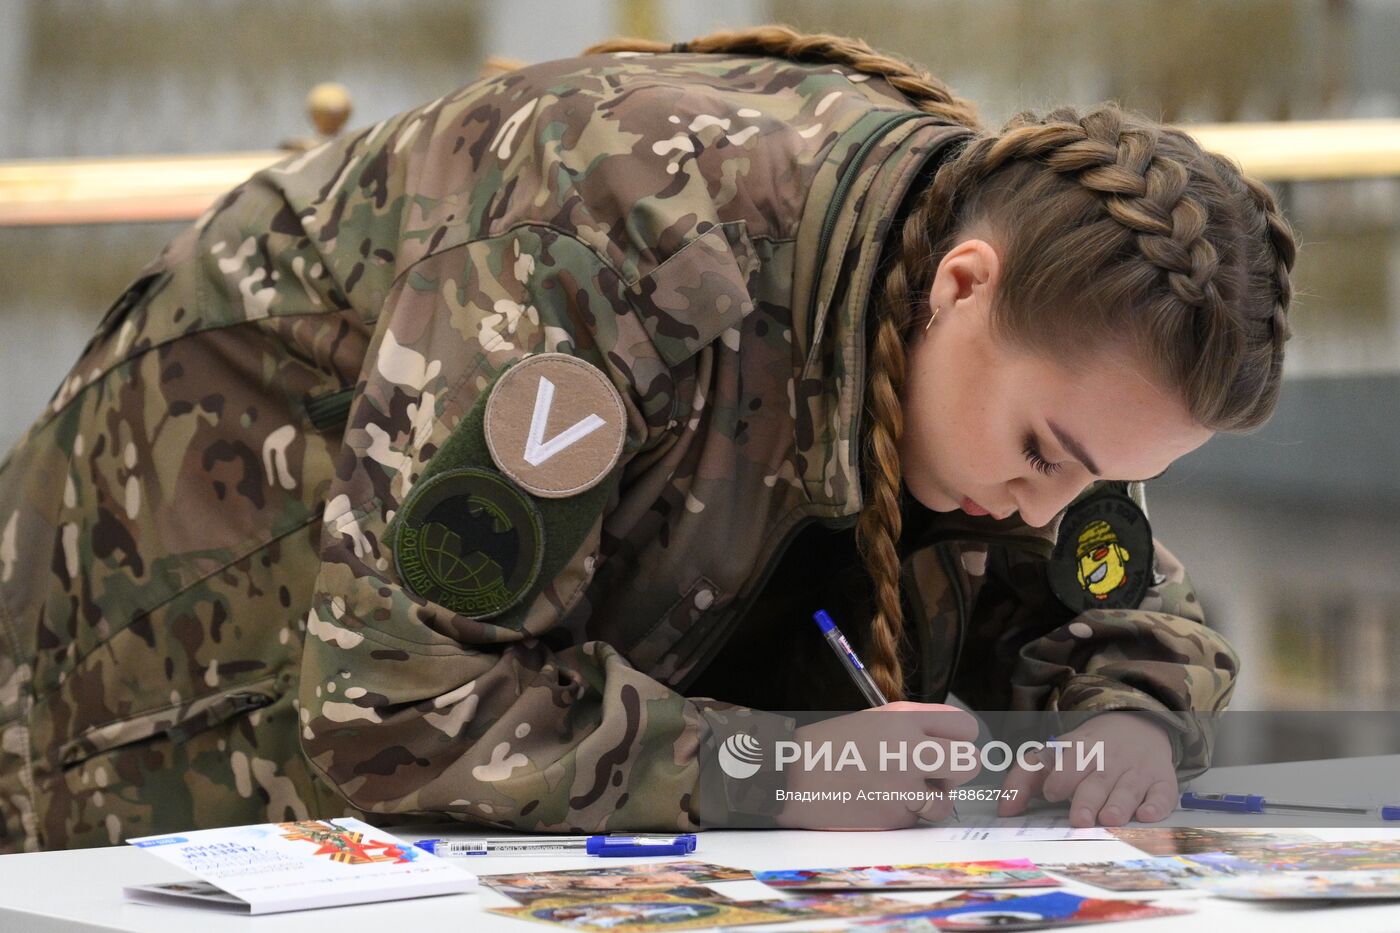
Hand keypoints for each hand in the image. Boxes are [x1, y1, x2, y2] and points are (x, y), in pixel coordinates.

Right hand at [775, 702, 981, 830]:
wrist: (792, 776)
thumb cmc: (833, 746)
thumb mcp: (875, 718)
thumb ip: (916, 726)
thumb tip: (954, 744)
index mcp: (904, 717)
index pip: (965, 726)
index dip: (960, 739)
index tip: (948, 746)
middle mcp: (909, 748)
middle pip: (970, 762)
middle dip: (957, 770)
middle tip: (937, 773)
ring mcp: (904, 785)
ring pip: (948, 800)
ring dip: (932, 799)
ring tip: (902, 790)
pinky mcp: (894, 816)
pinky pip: (918, 819)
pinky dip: (906, 815)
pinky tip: (880, 802)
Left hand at [996, 711, 1177, 826]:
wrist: (1137, 725)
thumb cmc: (1087, 751)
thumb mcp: (1054, 754)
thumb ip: (1024, 779)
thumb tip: (1004, 811)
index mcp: (1081, 749)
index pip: (1070, 760)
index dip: (1061, 776)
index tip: (1051, 792)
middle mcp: (1110, 759)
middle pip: (1098, 780)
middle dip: (1088, 799)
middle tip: (1080, 820)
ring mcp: (1138, 771)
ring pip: (1128, 789)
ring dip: (1119, 804)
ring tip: (1109, 819)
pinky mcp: (1162, 781)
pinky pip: (1163, 794)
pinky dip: (1156, 805)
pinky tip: (1146, 815)